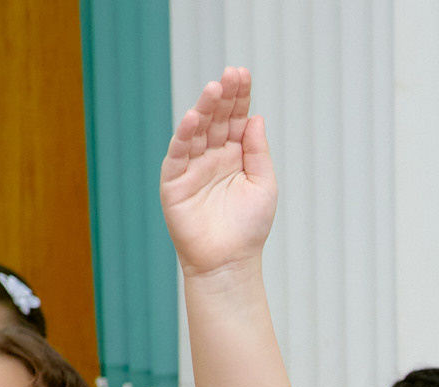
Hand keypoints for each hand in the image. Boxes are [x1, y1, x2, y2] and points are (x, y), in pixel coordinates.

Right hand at [161, 67, 276, 278]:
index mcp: (234, 154)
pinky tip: (194, 118)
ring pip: (197, 131)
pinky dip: (185, 135)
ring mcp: (192, 167)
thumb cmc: (249, 227)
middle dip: (224, 96)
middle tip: (231, 73)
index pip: (235, 118)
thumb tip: (256, 117)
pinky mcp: (174, 181)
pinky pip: (179, 154)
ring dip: (204, 108)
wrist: (229, 262)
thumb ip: (258, 151)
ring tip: (215, 88)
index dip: (239, 97)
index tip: (243, 74)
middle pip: (216, 119)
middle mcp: (211, 156)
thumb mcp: (263, 184)